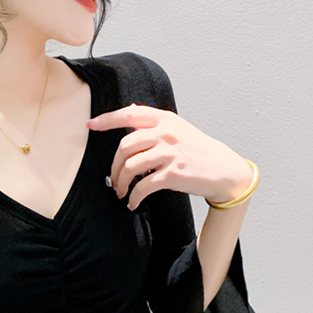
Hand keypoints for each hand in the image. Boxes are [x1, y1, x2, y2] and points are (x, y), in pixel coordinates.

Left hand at [86, 103, 252, 208]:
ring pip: (130, 167)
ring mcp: (170, 153)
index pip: (129, 114)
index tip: (89, 125)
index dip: (106, 119)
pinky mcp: (173, 173)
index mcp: (164, 120)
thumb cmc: (197, 150)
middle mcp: (166, 133)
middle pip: (124, 146)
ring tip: (122, 193)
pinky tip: (133, 203)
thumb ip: (154, 122)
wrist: (223, 169)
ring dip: (121, 183)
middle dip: (113, 167)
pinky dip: (134, 197)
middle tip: (114, 180)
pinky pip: (143, 186)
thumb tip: (131, 109)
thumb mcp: (178, 128)